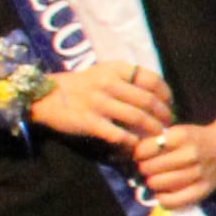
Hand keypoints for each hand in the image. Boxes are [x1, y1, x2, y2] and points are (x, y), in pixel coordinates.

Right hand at [25, 58, 178, 152]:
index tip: (170, 105)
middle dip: (163, 115)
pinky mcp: (89, 121)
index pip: (152, 79)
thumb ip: (127, 81)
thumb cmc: (81, 86)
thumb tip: (156, 96)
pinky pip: (119, 134)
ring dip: (152, 130)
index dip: (166, 94)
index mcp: (115, 69)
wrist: (46, 96)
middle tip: (168, 125)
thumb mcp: (103, 73)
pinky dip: (131, 142)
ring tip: (158, 137)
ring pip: (137, 117)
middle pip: (148, 100)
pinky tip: (136, 146)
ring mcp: (98, 102)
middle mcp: (108, 83)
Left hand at [131, 115, 215, 211]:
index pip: (146, 149)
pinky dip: (163, 199)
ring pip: (159, 184)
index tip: (141, 154)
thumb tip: (133, 156)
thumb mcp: (179, 131)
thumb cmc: (197, 139)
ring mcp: (197, 173)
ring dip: (152, 183)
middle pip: (150, 168)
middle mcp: (190, 154)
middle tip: (147, 168)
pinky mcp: (202, 190)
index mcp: (182, 136)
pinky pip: (174, 201)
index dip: (139, 153)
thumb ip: (158, 141)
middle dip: (144, 169)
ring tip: (155, 179)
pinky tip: (162, 194)